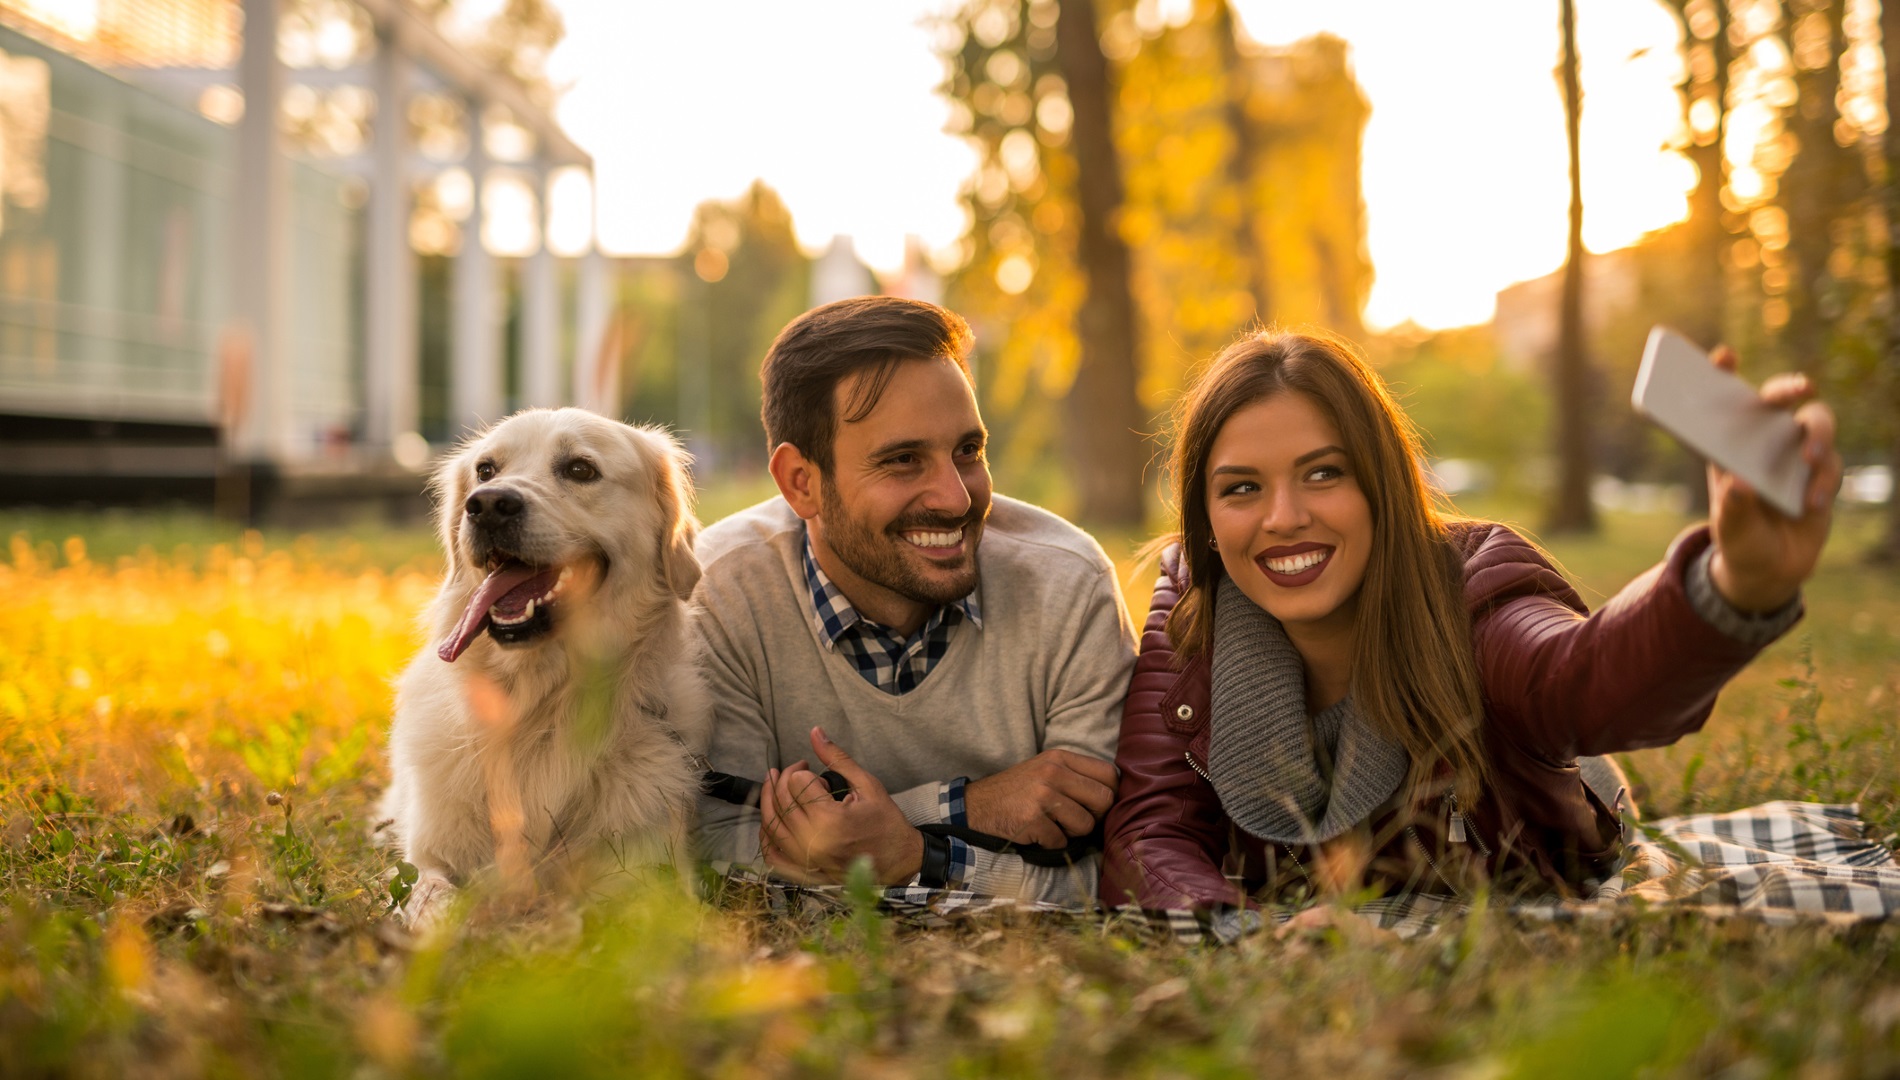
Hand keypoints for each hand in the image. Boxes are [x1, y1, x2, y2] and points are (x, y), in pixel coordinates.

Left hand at [758, 727, 921, 885]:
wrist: (900, 862)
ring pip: (770, 824)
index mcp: (829, 819)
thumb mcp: (867, 785)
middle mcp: (812, 842)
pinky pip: (772, 854)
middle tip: (797, 772)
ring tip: (775, 785)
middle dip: (783, 779)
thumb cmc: (886, 823)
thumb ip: (838, 758)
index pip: (796, 783)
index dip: (803, 772)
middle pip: (780, 800)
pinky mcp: (803, 871)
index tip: (819, 775)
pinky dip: (766, 835)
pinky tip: (771, 819)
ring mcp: (804, 860)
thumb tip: (815, 732)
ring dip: (768, 800)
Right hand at [963, 749, 1117, 848]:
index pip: (1109, 774)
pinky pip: (1061, 841)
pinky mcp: (1032, 819)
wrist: (974, 807)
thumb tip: (1113, 795)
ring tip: (1052, 826)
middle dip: (1094, 817)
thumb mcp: (1045, 770)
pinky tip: (1035, 834)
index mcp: (1059, 757)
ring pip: (1086, 825)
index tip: (1094, 806)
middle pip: (1104, 800)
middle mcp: (1053, 772)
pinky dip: (1050, 844)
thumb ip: (1075, 775)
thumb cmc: (1016, 792)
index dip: (1108, 794)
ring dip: (1071, 833)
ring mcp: (1042, 795)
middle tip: (1074, 821)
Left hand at [1704, 345, 1842, 612]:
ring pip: (1817, 423)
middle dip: (1790, 387)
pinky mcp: (1821, 474)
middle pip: (1780, 399)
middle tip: (1802, 387)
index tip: (1723, 355)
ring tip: (1810, 458)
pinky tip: (1810, 504)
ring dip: (1819, 436)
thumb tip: (1741, 484)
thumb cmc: (1739, 540)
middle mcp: (1763, 441)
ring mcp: (1795, 455)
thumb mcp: (1729, 528)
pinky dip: (1823, 482)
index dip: (1723, 374)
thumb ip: (1734, 507)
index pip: (1725, 401)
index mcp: (1729, 445)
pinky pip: (1830, 465)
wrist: (1769, 571)